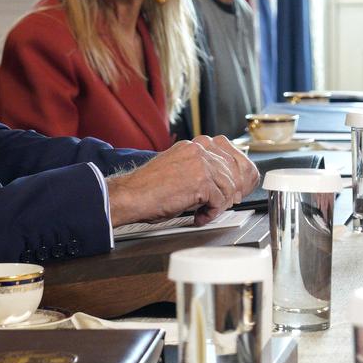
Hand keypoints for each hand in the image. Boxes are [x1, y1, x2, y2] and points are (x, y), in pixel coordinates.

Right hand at [106, 137, 259, 226]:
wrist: (130, 195)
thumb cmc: (148, 187)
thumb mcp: (177, 168)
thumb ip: (198, 169)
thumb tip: (219, 184)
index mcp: (194, 145)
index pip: (228, 154)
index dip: (232, 174)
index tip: (232, 188)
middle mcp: (200, 150)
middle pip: (232, 170)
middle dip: (230, 191)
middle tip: (221, 204)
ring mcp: (201, 164)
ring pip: (228, 186)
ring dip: (220, 204)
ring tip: (206, 212)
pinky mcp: (201, 181)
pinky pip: (219, 201)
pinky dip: (212, 213)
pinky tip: (199, 217)